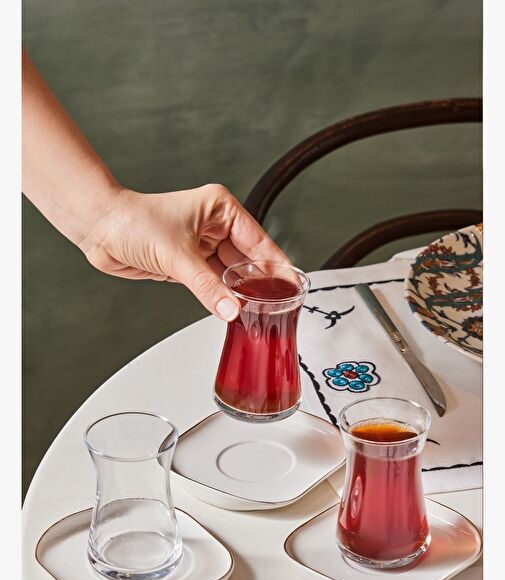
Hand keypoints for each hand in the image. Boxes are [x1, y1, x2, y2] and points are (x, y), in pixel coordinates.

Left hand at [79, 184, 289, 320]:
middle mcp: (215, 225)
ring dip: (241, 293)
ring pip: (231, 274)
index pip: (259, 241)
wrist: (100, 230)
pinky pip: (214, 284)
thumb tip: (232, 309)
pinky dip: (222, 297)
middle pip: (248, 260)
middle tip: (277, 305)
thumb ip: (207, 286)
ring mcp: (202, 246)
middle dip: (260, 283)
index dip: (276, 265)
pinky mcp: (189, 264)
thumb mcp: (177, 255)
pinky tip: (233, 309)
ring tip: (259, 312)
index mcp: (221, 209)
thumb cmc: (133, 222)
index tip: (291, 285)